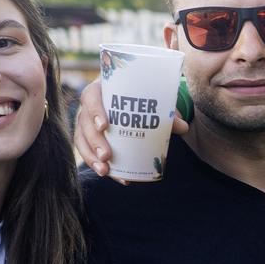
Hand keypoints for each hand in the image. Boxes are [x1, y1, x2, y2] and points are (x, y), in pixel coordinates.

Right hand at [73, 78, 189, 179]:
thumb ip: (166, 112)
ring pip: (81, 139)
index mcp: (101, 89)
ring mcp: (87, 122)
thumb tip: (183, 127)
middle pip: (84, 122)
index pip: (90, 97)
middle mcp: (90, 105)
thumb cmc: (141, 97)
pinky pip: (86, 150)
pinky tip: (108, 174)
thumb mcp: (152, 101)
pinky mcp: (89, 137)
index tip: (105, 126)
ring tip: (105, 171)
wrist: (135, 100)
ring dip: (91, 157)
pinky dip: (95, 164)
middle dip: (94, 141)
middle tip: (107, 156)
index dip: (94, 111)